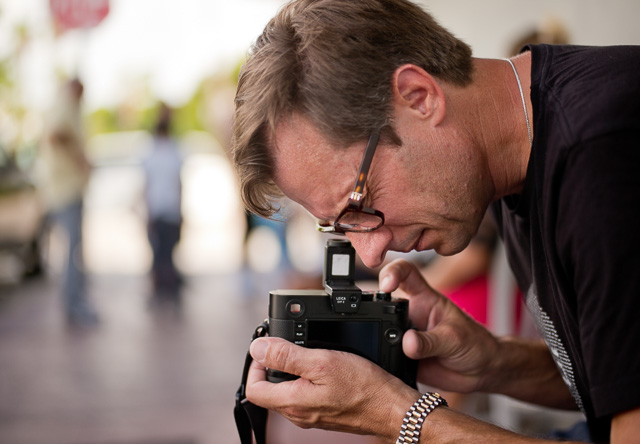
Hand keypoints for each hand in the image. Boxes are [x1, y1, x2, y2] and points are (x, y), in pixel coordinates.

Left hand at [246, 337, 418, 439]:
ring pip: (286, 391)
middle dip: (271, 364)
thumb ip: (286, 356)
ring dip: (288, 370)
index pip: (253, 389)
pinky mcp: (324, 411)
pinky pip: (304, 394)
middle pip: (268, 390)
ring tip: (303, 351)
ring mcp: (311, 414)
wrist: (392, 409)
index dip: (254, 364)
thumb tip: (258, 348)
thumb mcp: (322, 362)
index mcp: (292, 402)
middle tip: (284, 344)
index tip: (267, 347)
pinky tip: (320, 364)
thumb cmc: (363, 388)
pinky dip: (305, 377)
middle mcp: (298, 413)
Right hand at [379, 259, 500, 393]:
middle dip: (374, 310)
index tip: (387, 285)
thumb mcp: (455, 339)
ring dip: (377, 339)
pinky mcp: (401, 357)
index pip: (405, 273)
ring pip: (379, 332)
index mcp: (425, 299)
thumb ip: (431, 341)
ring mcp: (404, 336)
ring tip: (387, 348)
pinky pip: (384, 357)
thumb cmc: (475, 343)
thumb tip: (407, 343)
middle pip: (383, 303)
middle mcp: (411, 315)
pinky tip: (386, 365)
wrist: (481, 371)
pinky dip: (381, 361)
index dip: (392, 272)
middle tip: (377, 321)